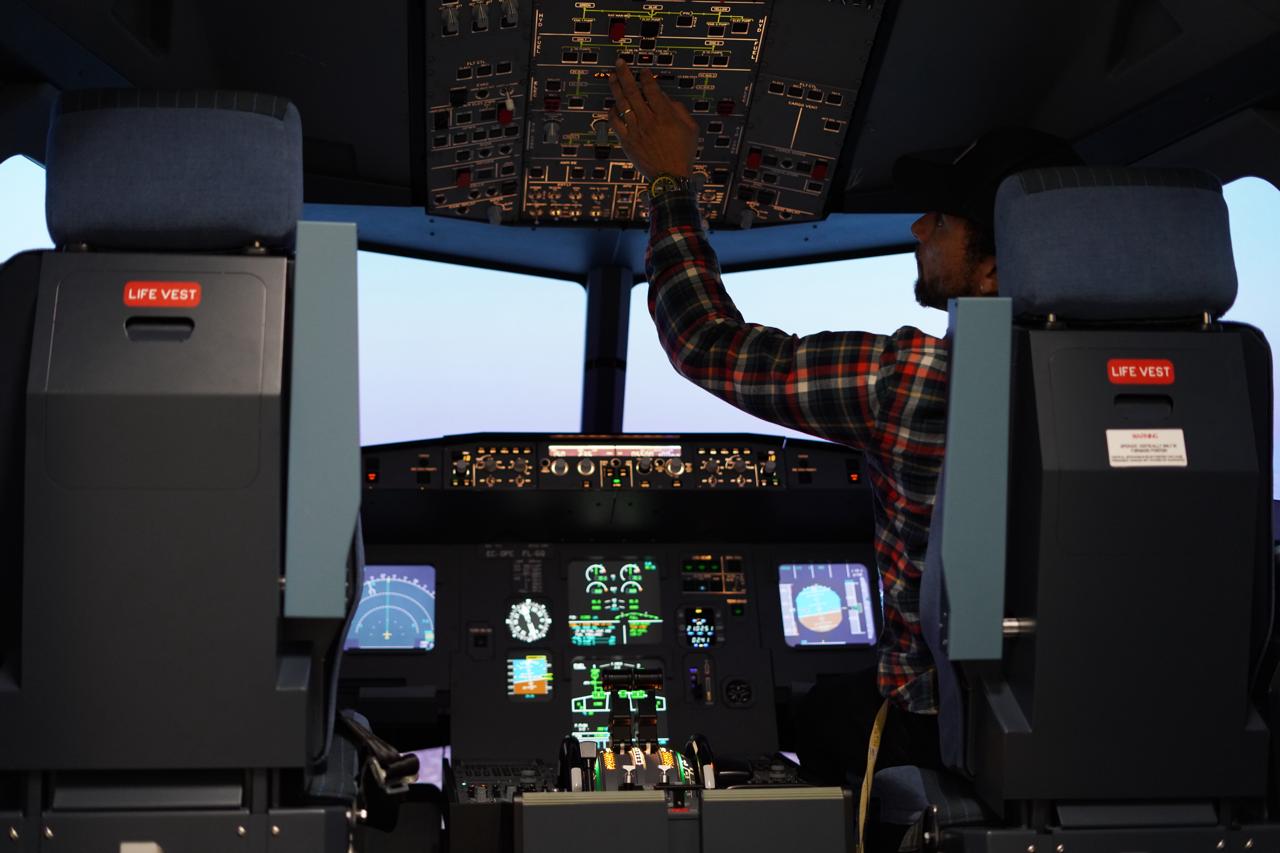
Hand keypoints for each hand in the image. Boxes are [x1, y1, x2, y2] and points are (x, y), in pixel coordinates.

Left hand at [607, 60, 698, 181]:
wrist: (670, 177)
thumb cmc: (682, 154)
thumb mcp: (691, 129)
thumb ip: (679, 110)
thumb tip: (666, 98)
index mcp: (665, 116)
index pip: (652, 89)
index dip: (646, 77)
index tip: (643, 70)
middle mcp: (648, 120)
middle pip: (633, 92)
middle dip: (625, 74)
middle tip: (619, 63)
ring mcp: (636, 131)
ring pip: (622, 104)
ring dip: (616, 88)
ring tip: (612, 77)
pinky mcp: (627, 141)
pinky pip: (615, 123)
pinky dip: (612, 113)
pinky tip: (612, 106)